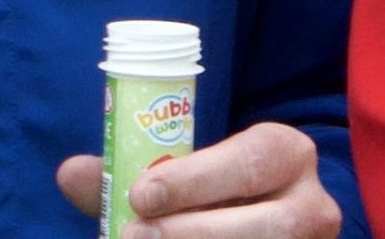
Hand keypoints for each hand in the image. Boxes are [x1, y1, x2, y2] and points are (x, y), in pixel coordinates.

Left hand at [55, 122, 340, 236]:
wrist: (257, 224)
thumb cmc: (213, 200)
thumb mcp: (185, 179)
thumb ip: (131, 175)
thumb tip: (71, 172)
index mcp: (287, 155)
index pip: (254, 159)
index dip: (199, 177)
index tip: (141, 194)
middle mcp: (313, 205)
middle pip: (268, 225)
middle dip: (193, 233)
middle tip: (133, 236)